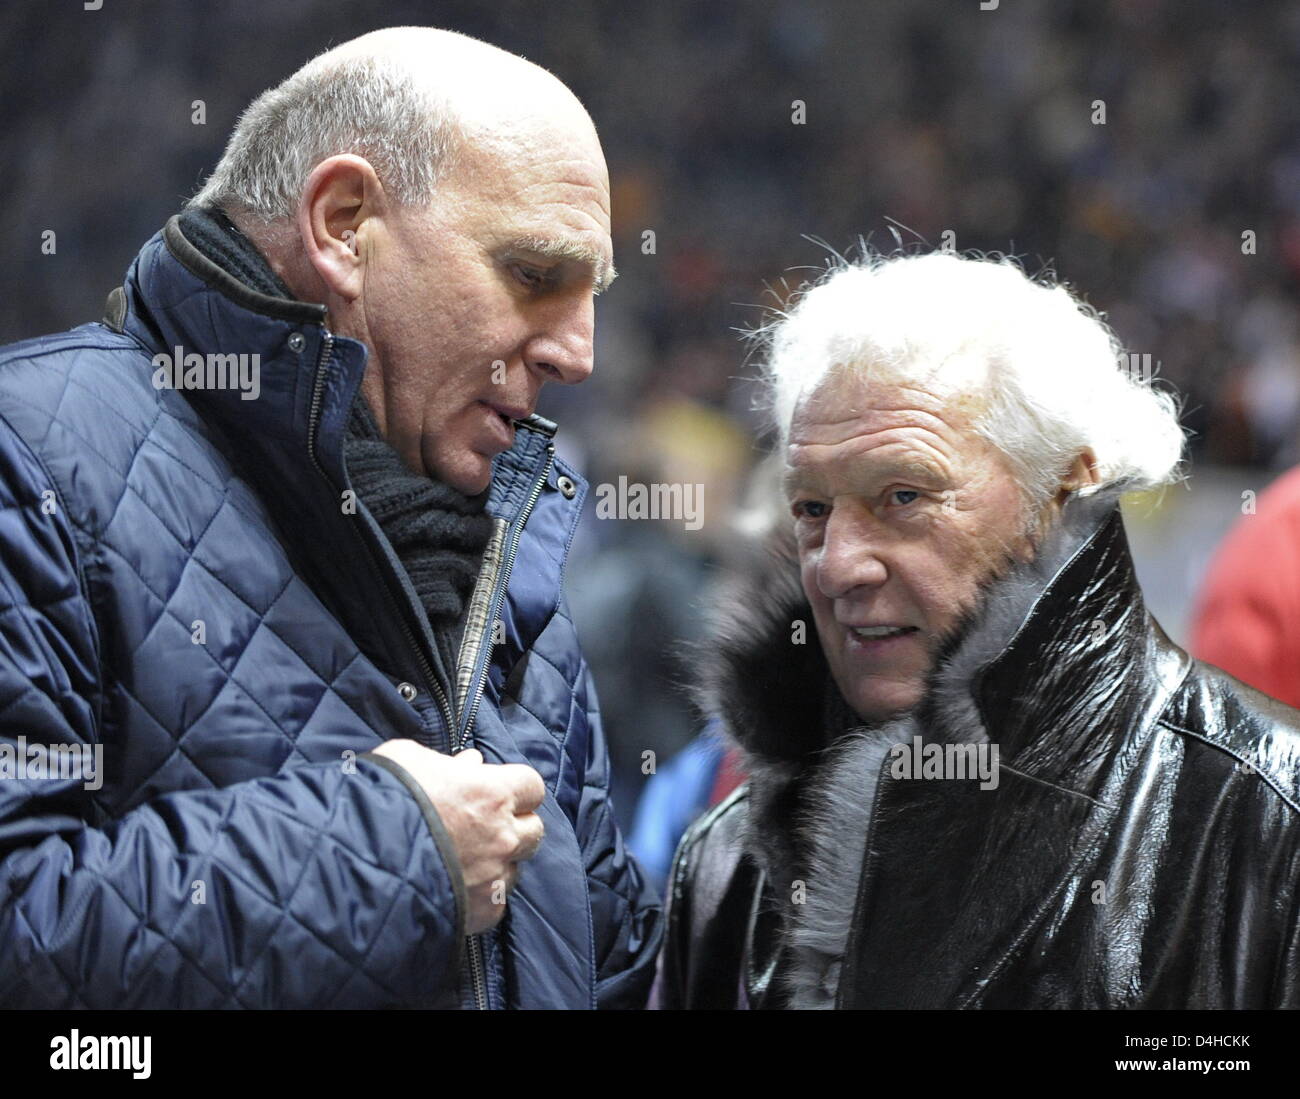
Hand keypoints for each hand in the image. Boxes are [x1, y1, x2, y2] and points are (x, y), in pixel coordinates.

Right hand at [370, 740, 544, 933]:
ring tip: (467, 860)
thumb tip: (469, 764)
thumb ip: (446, 763)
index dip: (516, 787)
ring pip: (516, 868)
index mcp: (492, 794)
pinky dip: (482, 897)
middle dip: (515, 825)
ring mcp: (494, 877)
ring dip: (499, 862)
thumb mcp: (410, 761)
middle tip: (487, 825)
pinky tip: (458, 889)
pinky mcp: (480, 912)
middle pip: (534, 829)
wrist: (355, 859)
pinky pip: (496, 904)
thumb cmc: (382, 799)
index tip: (497, 790)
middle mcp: (503, 836)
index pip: (532, 785)